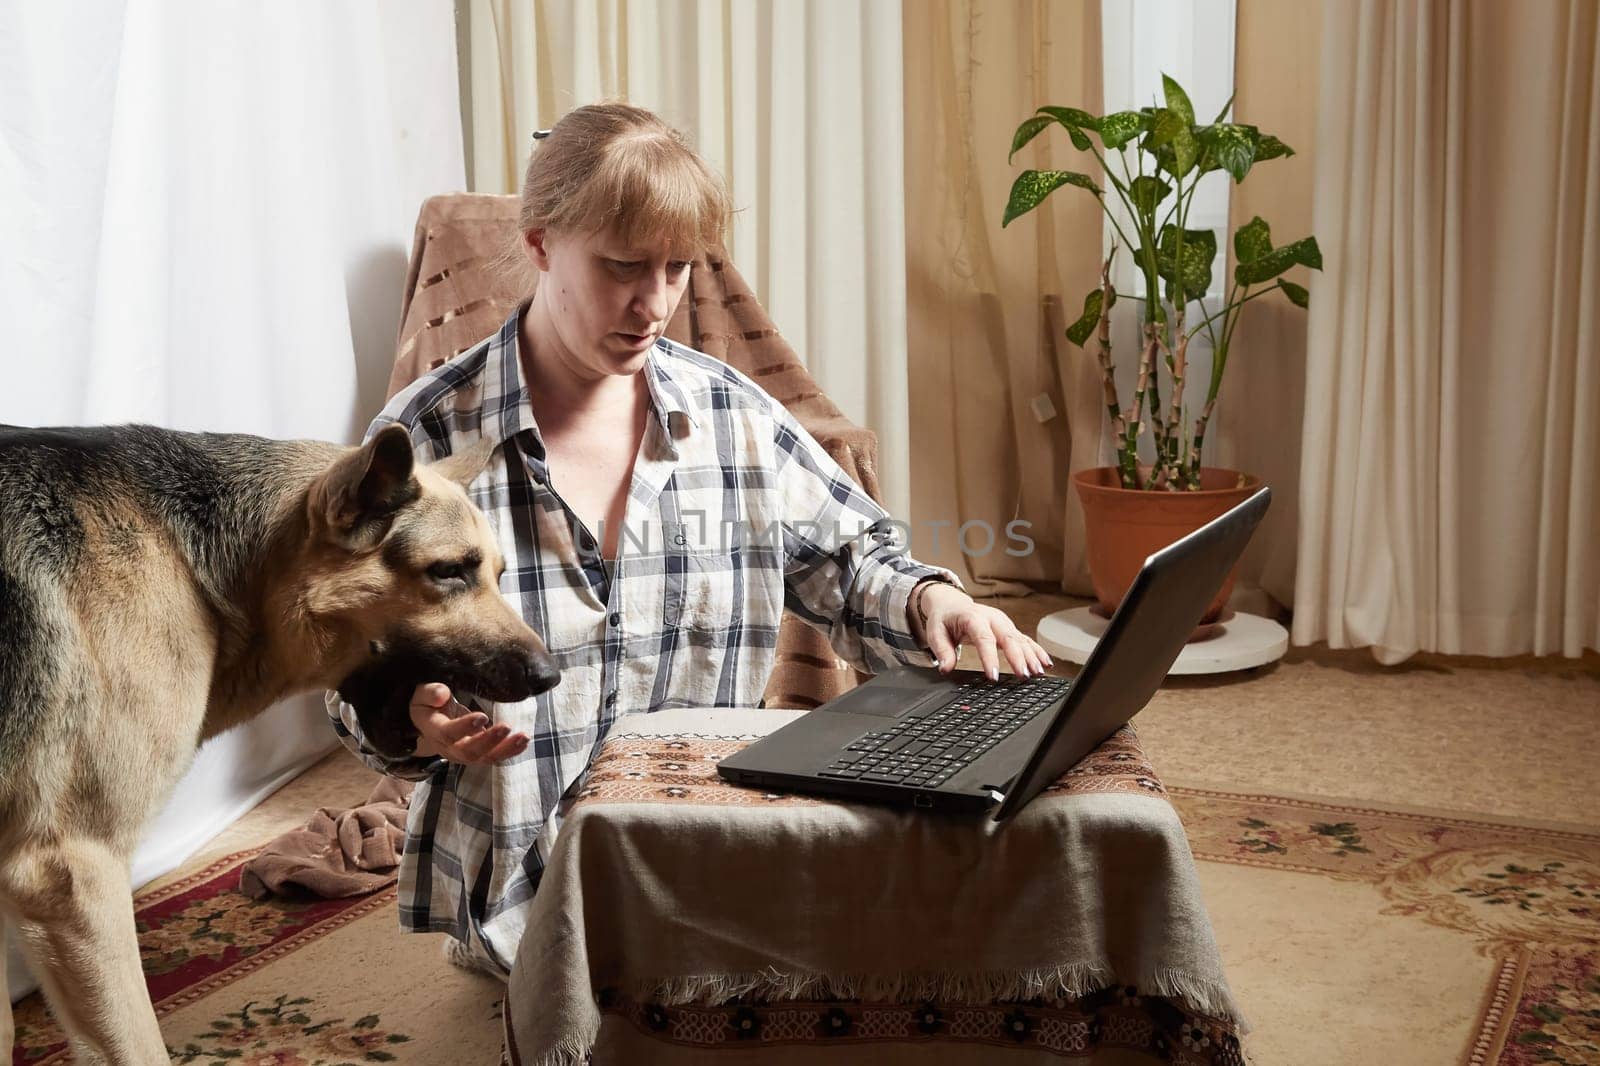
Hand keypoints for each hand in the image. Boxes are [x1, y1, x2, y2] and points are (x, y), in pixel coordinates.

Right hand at [409, 683, 529, 763]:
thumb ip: (430, 692)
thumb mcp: (421, 693)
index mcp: (433, 730)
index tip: (482, 716)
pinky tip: (524, 741)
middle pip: (468, 752)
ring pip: (485, 758)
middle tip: (506, 727)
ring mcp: (464, 753)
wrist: (429, 718)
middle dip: (488, 742)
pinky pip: (494, 755)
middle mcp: (448, 747)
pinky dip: (510, 750)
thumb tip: (442, 693)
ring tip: (523, 737)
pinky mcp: (478, 752)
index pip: (448, 733)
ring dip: (505, 749)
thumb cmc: (427, 702)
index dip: (464, 727)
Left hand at [915, 583, 1053, 680]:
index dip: (989, 657)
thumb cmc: (945, 618)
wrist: (952, 604)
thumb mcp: (935, 632)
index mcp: (973, 617)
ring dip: (1031, 656)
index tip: (993, 676)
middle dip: (1018, 658)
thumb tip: (946, 668)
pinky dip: (1037, 651)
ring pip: (1020, 639)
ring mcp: (1003, 623)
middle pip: (1008, 638)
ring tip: (1038, 673)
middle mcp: (992, 618)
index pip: (983, 638)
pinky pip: (1026, 640)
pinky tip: (1046, 664)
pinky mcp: (1009, 629)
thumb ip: (941, 650)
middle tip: (1024, 676)